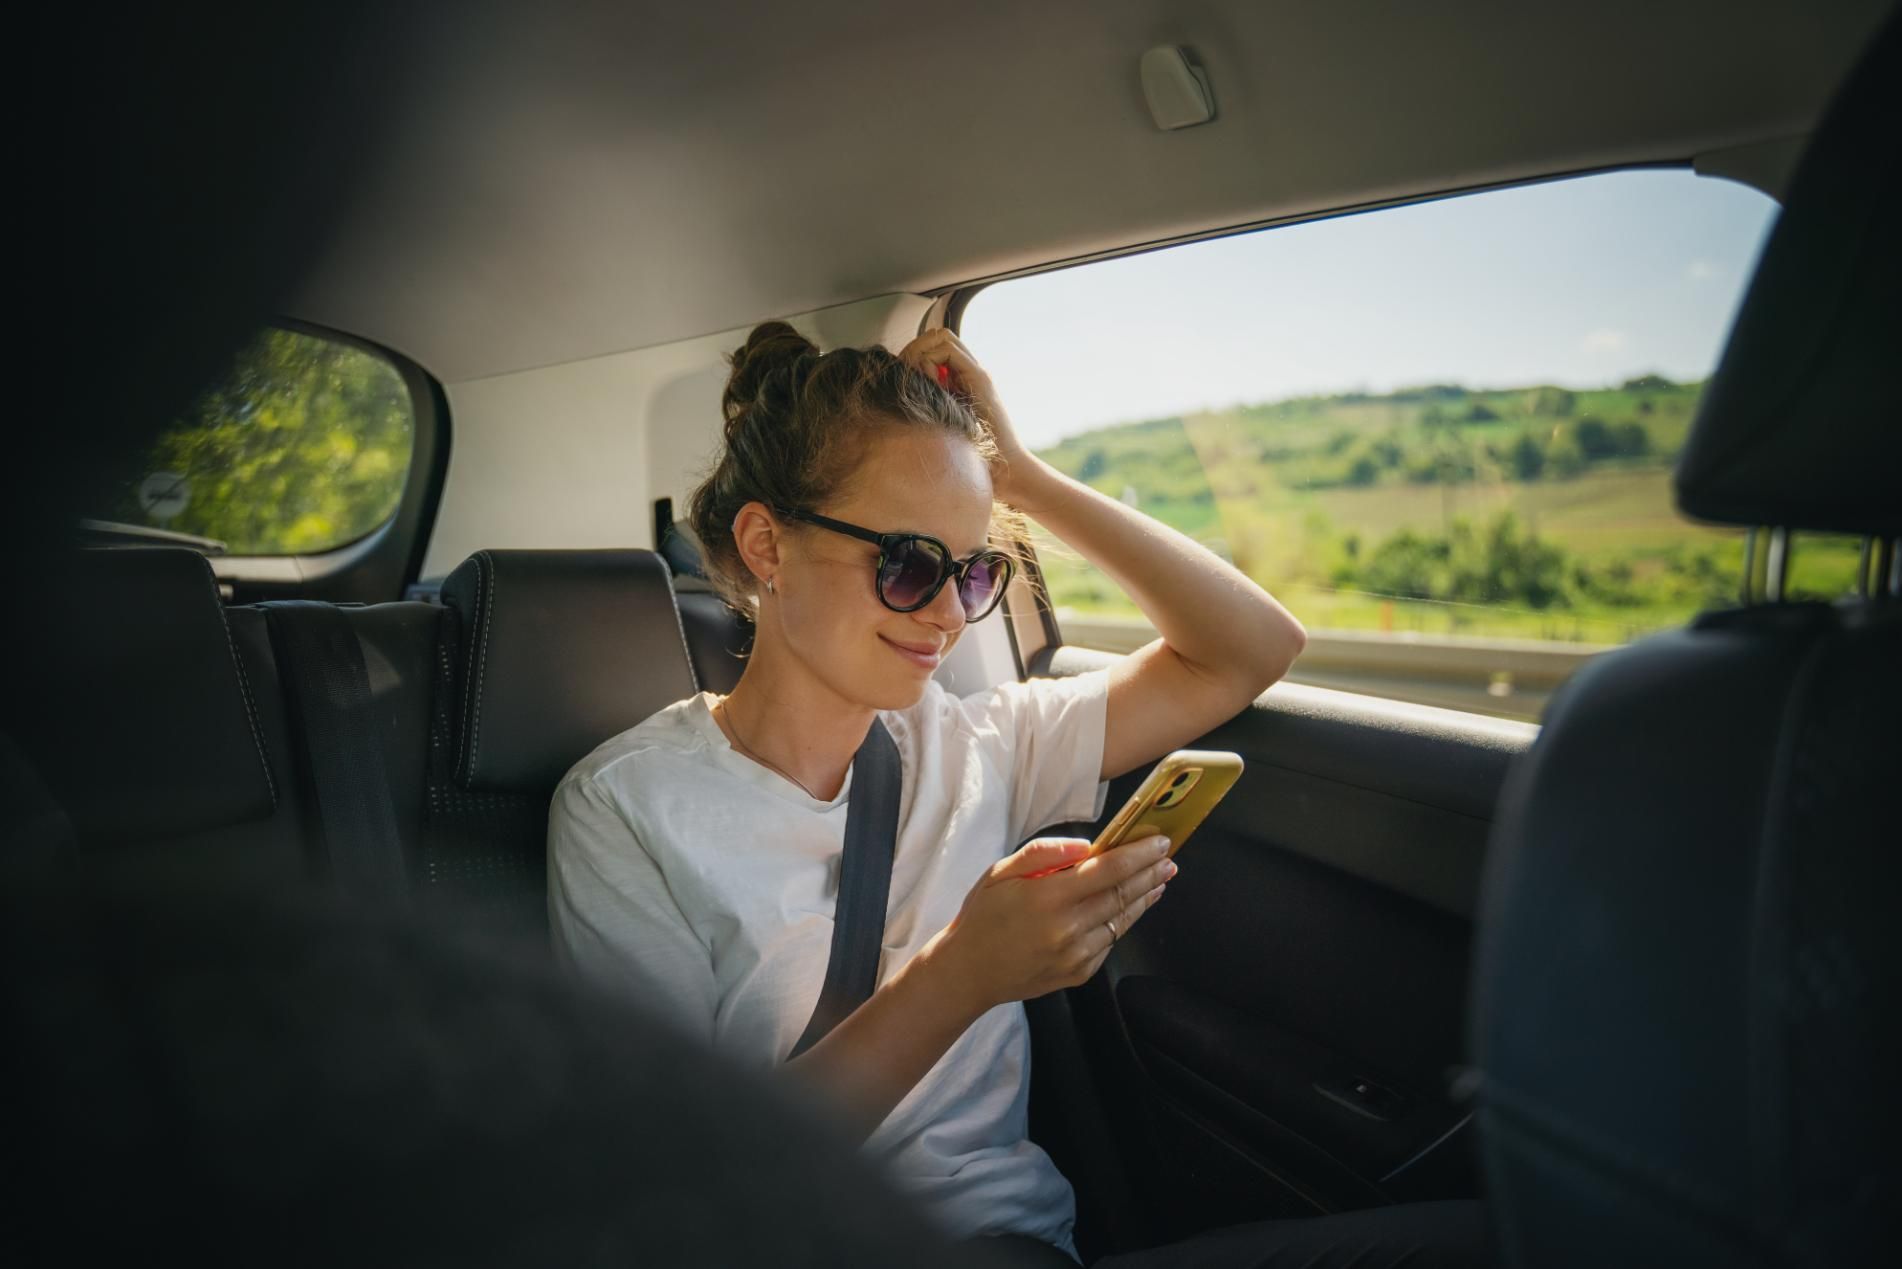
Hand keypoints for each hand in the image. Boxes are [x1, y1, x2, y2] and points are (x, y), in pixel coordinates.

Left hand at [895, 328, 1038, 506]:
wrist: (1004, 467)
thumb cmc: (973, 455)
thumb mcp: (943, 424)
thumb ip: (932, 405)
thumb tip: (903, 395)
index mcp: (962, 381)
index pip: (935, 347)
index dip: (916, 355)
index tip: (906, 378)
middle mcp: (970, 372)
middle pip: (938, 336)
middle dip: (916, 349)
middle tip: (908, 374)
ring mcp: (976, 373)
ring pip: (942, 337)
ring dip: (922, 354)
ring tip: (920, 382)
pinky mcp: (979, 379)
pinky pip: (948, 351)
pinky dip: (930, 363)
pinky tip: (930, 386)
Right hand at [928, 834, 1175, 1011]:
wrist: (968, 973)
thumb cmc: (982, 916)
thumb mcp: (1000, 872)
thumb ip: (1044, 854)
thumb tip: (1087, 846)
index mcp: (1048, 897)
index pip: (1108, 870)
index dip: (1139, 854)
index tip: (1159, 841)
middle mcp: (1068, 928)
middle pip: (1123, 894)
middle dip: (1150, 873)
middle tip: (1169, 858)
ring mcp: (1076, 955)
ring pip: (1122, 921)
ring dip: (1144, 898)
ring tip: (1160, 880)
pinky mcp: (1078, 974)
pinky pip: (1109, 943)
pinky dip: (1122, 922)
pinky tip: (1130, 908)